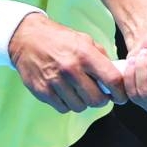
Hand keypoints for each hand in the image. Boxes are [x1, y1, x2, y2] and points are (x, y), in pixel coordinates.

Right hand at [8, 13, 127, 112]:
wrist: (26, 38)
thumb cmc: (58, 39)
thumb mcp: (84, 39)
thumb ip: (101, 57)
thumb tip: (117, 77)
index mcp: (84, 54)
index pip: (112, 80)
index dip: (120, 93)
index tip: (120, 96)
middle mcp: (70, 68)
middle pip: (97, 100)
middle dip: (101, 99)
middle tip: (97, 93)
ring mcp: (55, 81)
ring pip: (80, 107)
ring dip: (82, 101)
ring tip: (78, 90)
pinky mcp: (43, 91)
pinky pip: (63, 108)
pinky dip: (66, 103)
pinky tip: (64, 91)